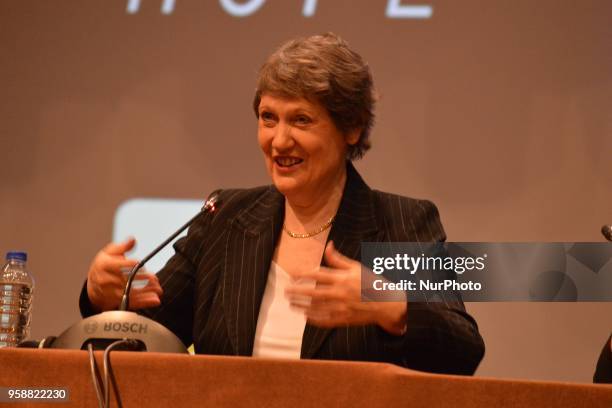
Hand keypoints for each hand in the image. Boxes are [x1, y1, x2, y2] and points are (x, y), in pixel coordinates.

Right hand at [86, 238, 162, 310]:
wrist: (93, 283)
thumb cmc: (103, 265)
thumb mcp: (109, 252)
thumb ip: (122, 247)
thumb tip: (133, 239)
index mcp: (104, 265)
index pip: (119, 265)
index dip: (133, 265)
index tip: (143, 265)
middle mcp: (105, 280)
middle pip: (126, 280)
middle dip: (142, 279)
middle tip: (155, 278)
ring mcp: (110, 292)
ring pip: (129, 293)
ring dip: (146, 292)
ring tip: (158, 290)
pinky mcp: (115, 301)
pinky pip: (131, 302)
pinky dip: (144, 302)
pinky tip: (155, 300)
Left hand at [285, 241, 406, 334]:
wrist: (387, 304)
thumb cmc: (372, 283)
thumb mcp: (356, 267)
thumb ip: (339, 259)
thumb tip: (328, 245)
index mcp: (343, 278)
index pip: (318, 275)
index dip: (303, 274)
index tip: (293, 275)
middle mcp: (340, 293)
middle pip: (313, 292)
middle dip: (298, 291)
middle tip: (285, 290)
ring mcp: (342, 308)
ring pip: (316, 308)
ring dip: (302, 305)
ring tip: (291, 303)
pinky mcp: (344, 320)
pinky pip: (325, 320)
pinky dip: (313, 319)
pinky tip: (305, 316)